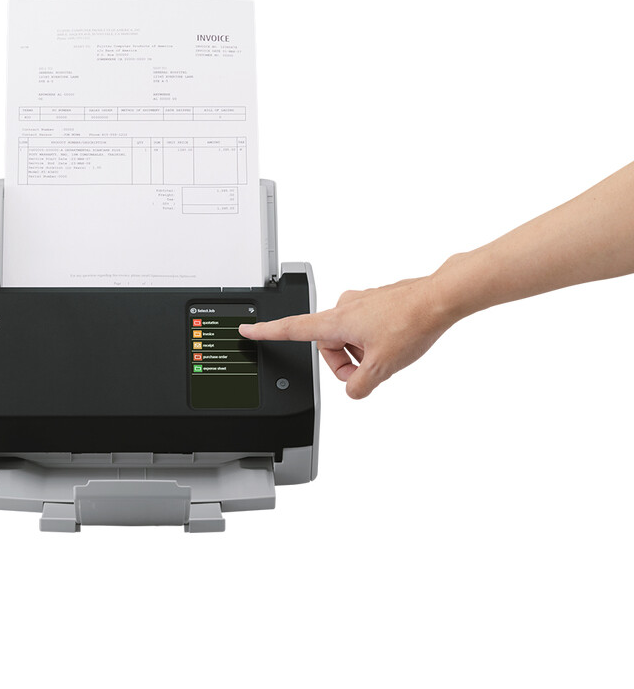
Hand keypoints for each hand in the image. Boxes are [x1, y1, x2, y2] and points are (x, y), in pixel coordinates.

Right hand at [239, 276, 455, 398]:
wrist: (440, 298)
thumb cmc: (412, 323)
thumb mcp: (382, 368)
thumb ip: (360, 386)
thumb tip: (354, 390)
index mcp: (336, 321)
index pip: (291, 329)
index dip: (266, 332)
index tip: (247, 329)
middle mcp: (344, 307)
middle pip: (328, 345)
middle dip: (345, 362)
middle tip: (369, 371)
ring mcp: (361, 303)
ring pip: (349, 338)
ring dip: (363, 352)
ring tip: (387, 355)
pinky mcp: (377, 302)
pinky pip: (365, 329)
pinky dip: (375, 341)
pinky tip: (396, 342)